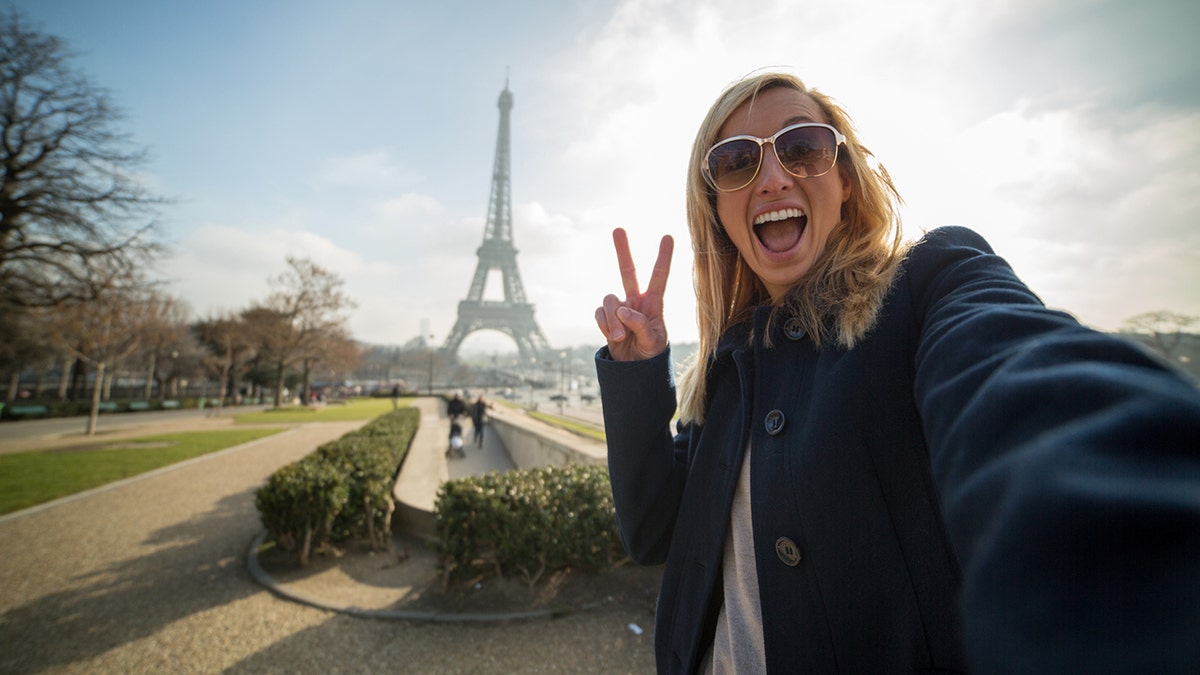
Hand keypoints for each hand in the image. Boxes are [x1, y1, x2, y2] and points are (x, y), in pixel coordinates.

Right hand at [594, 228, 673, 360]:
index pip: (659, 276)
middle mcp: (635, 300)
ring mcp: (619, 308)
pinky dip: (604, 325)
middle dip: (622, 250)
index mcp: (653, 303)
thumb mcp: (653, 342)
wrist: (634, 369)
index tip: (667, 236)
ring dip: (612, 319)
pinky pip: (599, 313)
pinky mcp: (606, 318)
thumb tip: (623, 309)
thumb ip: (640, 324)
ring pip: (610, 299)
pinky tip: (612, 336)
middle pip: (628, 271)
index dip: (663, 257)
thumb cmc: (650, 354)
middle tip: (618, 229)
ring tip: (619, 337)